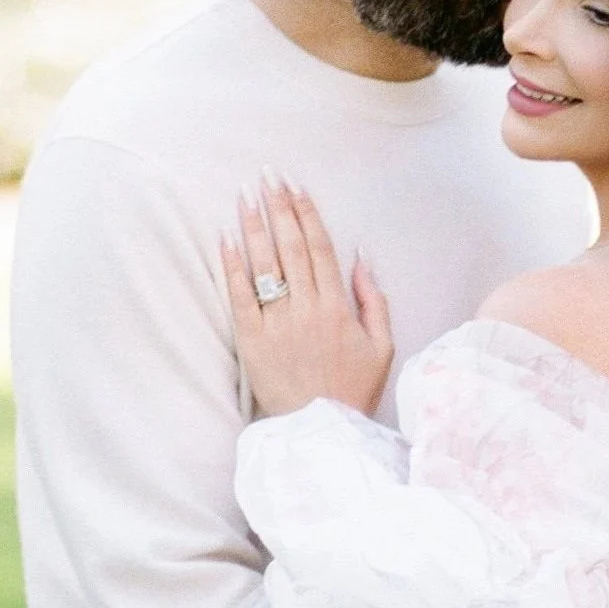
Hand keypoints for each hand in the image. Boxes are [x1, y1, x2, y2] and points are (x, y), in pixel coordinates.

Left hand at [220, 177, 394, 418]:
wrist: (322, 432)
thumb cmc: (353, 390)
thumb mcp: (382, 346)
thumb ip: (374, 299)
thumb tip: (360, 256)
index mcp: (339, 308)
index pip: (320, 247)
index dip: (307, 212)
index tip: (296, 184)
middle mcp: (307, 310)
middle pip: (290, 247)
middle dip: (278, 206)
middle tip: (267, 174)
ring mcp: (277, 325)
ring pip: (264, 265)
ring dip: (254, 226)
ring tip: (245, 195)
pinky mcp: (252, 342)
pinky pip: (239, 297)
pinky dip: (232, 266)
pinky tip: (226, 238)